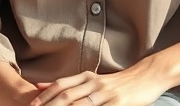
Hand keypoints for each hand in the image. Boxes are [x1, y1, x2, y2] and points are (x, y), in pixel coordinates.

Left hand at [29, 66, 166, 105]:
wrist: (148, 76)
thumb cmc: (119, 81)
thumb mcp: (93, 79)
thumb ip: (70, 83)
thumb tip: (40, 85)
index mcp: (87, 77)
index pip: (61, 85)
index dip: (45, 96)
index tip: (31, 105)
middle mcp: (94, 84)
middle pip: (67, 96)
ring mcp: (106, 94)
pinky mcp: (118, 104)